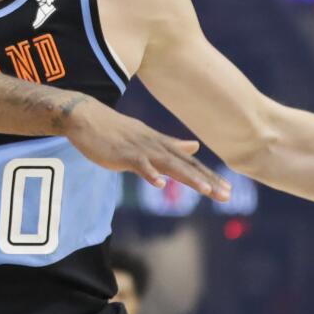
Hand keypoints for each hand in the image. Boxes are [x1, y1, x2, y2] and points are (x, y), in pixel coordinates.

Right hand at [65, 100, 230, 200]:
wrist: (86, 117)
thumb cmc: (115, 131)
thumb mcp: (148, 138)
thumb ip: (171, 144)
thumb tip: (194, 146)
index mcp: (162, 145)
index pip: (190, 163)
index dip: (209, 176)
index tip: (227, 190)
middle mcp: (156, 146)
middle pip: (186, 165)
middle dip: (207, 181)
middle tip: (227, 196)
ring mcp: (141, 149)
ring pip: (168, 165)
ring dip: (187, 177)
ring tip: (205, 190)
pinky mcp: (123, 154)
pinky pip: (139, 165)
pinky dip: (150, 174)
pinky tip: (160, 185)